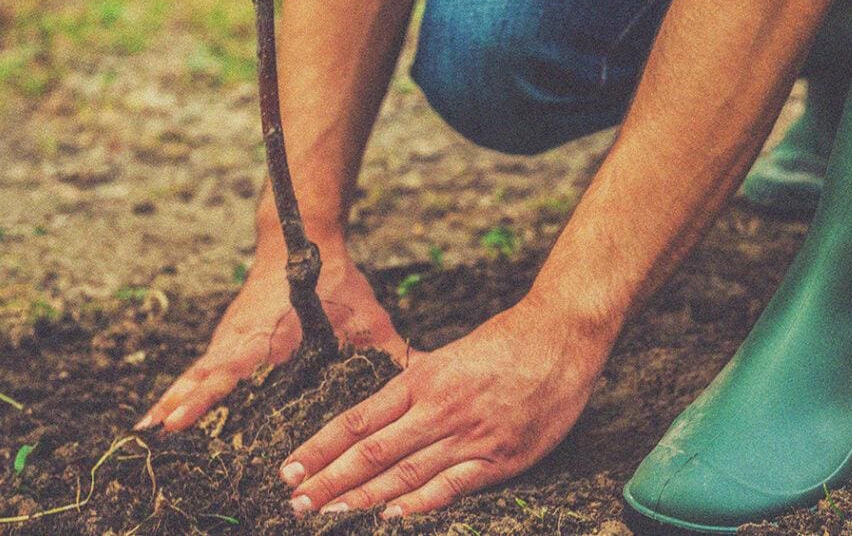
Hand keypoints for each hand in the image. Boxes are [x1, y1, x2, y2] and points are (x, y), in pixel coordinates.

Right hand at [135, 234, 406, 431]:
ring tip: (147, 432)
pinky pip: (204, 365)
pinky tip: (169, 411)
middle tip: (154, 436)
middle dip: (179, 404)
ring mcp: (231, 335)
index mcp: (271, 335)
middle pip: (204, 375)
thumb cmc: (337, 279)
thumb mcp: (367, 316)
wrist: (300, 236)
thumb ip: (391, 351)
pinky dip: (185, 386)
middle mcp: (243, 337)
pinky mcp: (230, 335)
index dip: (205, 397)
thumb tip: (426, 374)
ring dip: (174, 397)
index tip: (178, 420)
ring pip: (198, 370)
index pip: (231, 370)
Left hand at [277, 297, 612, 516]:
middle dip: (329, 480)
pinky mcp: (501, 458)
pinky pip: (453, 485)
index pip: (357, 419)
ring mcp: (469, 436)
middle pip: (372, 451)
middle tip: (296, 502)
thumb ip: (418, 382)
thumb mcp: (450, 354)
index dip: (321, 447)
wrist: (561, 336)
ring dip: (362, 496)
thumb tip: (385, 400)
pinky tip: (390, 516)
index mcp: (421, 380)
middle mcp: (438, 409)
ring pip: (404, 472)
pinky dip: (420, 502)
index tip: (290, 467)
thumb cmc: (506, 341)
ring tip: (328, 513)